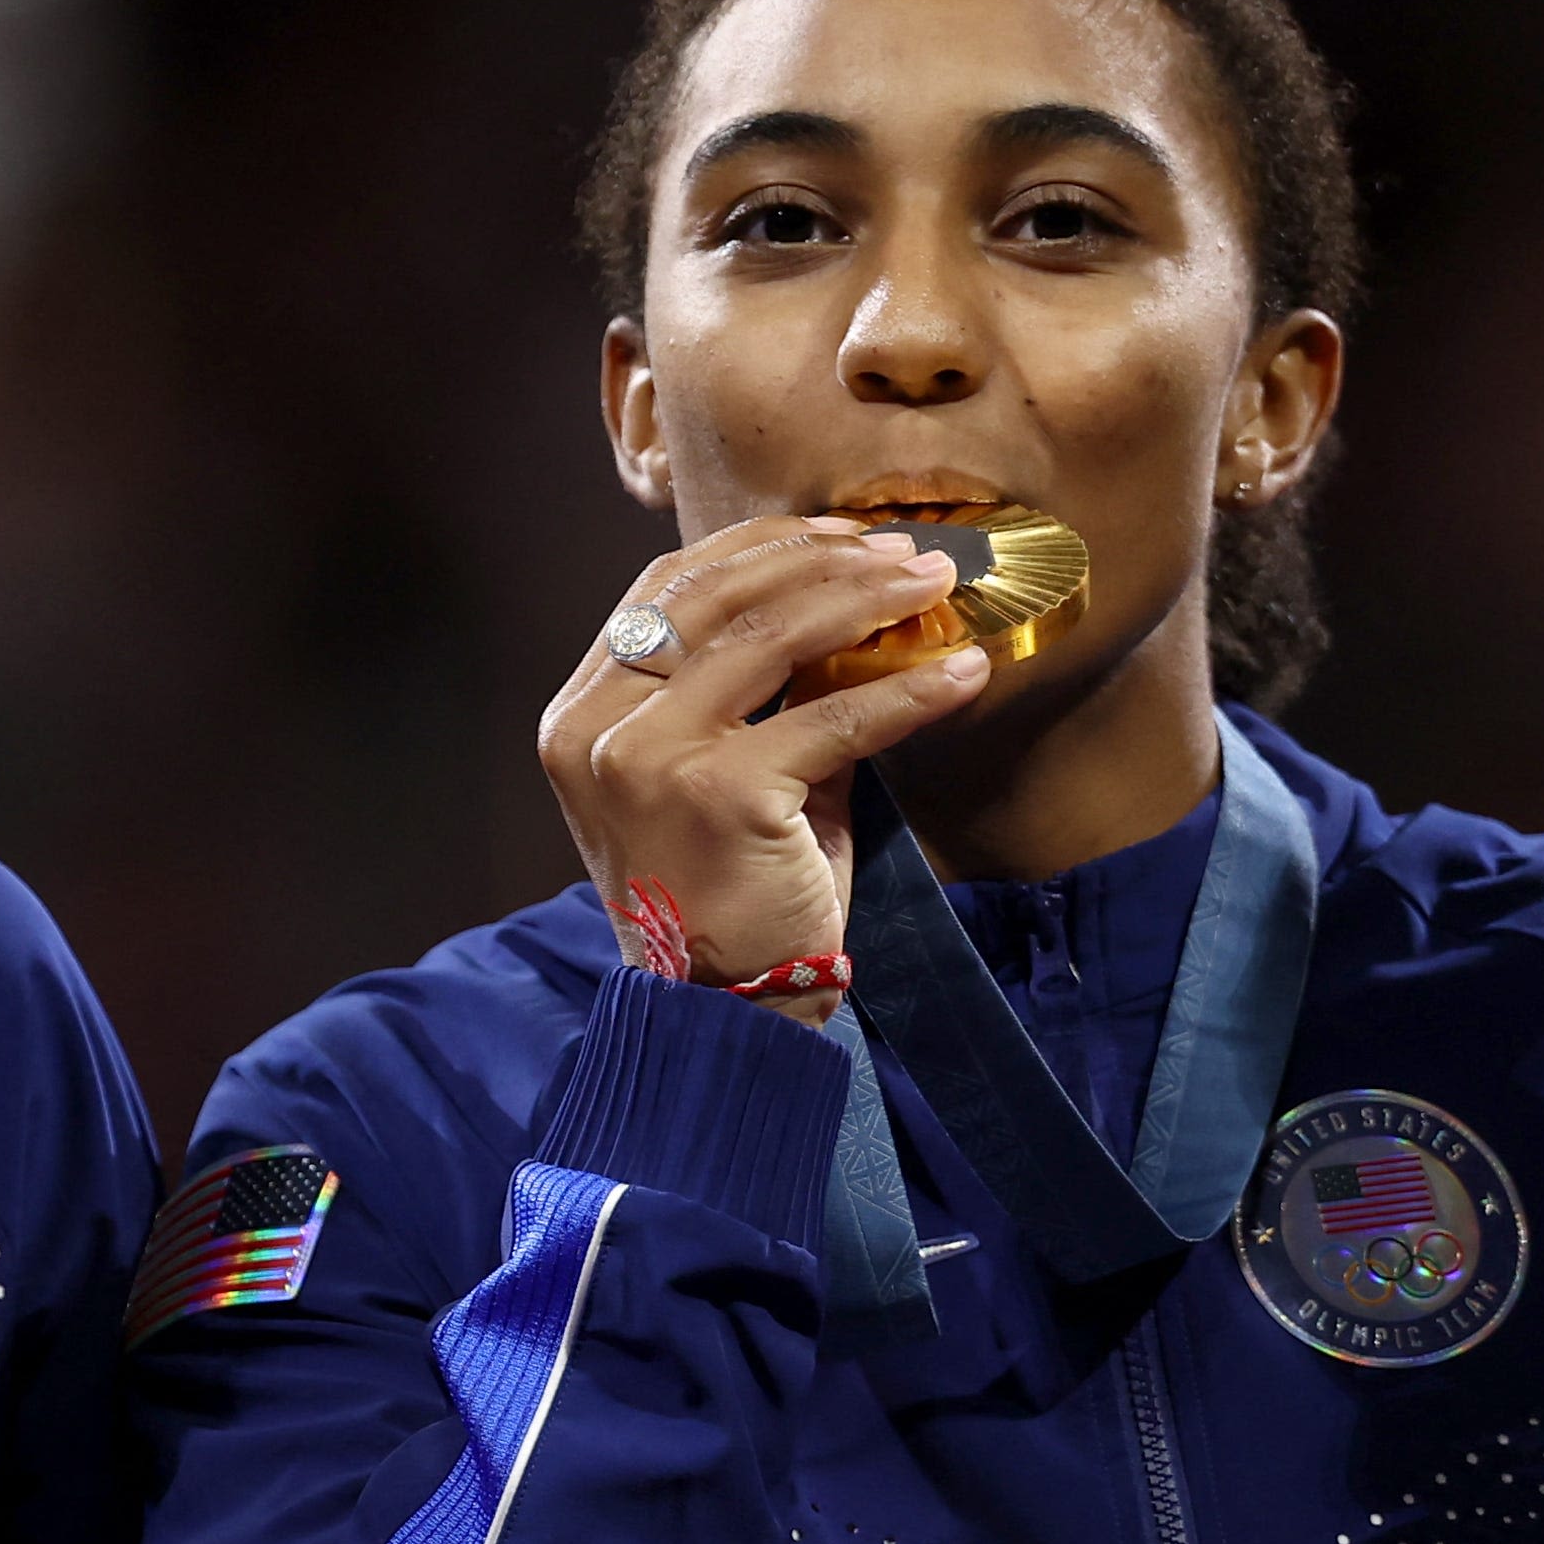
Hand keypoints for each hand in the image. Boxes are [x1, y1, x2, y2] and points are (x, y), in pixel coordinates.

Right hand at [538, 515, 980, 1018]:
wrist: (719, 1010)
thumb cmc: (724, 895)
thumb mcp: (717, 774)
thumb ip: (754, 692)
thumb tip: (849, 604)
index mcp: (582, 714)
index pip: (666, 588)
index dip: (759, 545)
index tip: (839, 533)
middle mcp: (597, 727)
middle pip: (718, 594)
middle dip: (824, 557)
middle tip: (907, 553)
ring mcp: (649, 758)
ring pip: (772, 633)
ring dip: (868, 598)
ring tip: (934, 585)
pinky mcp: (719, 792)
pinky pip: (833, 718)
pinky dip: (909, 692)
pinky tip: (960, 675)